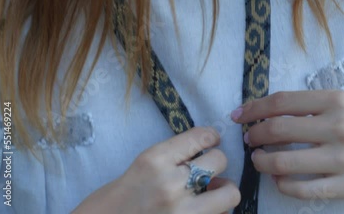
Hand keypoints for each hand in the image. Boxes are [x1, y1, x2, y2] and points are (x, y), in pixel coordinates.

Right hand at [72, 127, 240, 213]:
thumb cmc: (113, 202)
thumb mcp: (140, 168)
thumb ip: (172, 160)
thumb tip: (205, 157)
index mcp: (154, 160)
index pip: (199, 137)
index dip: (211, 136)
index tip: (212, 140)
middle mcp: (171, 184)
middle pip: (219, 160)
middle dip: (216, 165)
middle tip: (208, 173)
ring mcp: (183, 211)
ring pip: (229, 192)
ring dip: (223, 192)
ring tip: (210, 196)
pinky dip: (217, 212)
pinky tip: (202, 212)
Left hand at [231, 91, 343, 202]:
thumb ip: (310, 108)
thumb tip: (265, 113)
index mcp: (336, 101)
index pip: (282, 102)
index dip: (254, 108)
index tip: (238, 115)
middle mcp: (339, 125)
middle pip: (278, 129)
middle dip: (255, 135)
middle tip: (249, 140)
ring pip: (284, 162)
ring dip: (262, 162)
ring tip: (259, 161)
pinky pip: (301, 189)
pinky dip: (282, 185)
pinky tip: (279, 180)